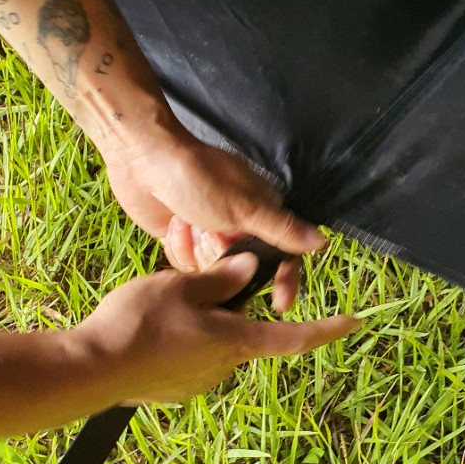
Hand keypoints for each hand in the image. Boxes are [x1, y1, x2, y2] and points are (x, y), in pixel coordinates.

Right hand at [68, 253, 359, 403]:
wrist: (90, 371)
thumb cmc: (138, 323)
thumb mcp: (181, 286)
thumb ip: (220, 279)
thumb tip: (249, 270)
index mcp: (234, 341)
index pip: (295, 337)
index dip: (328, 329)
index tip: (355, 321)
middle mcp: (223, 368)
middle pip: (242, 331)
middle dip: (229, 308)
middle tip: (193, 284)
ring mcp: (197, 383)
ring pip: (212, 342)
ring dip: (199, 322)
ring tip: (159, 306)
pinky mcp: (174, 390)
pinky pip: (188, 358)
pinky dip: (179, 340)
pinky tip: (149, 330)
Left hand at [103, 130, 325, 311]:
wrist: (142, 161)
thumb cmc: (197, 177)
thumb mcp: (243, 207)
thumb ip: (282, 229)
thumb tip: (321, 241)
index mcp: (262, 212)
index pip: (284, 254)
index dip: (284, 278)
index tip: (279, 302)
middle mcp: (240, 226)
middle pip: (244, 268)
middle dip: (223, 257)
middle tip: (210, 234)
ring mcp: (211, 233)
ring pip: (214, 271)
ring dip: (198, 250)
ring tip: (188, 223)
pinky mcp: (184, 240)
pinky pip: (188, 266)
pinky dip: (180, 247)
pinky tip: (174, 225)